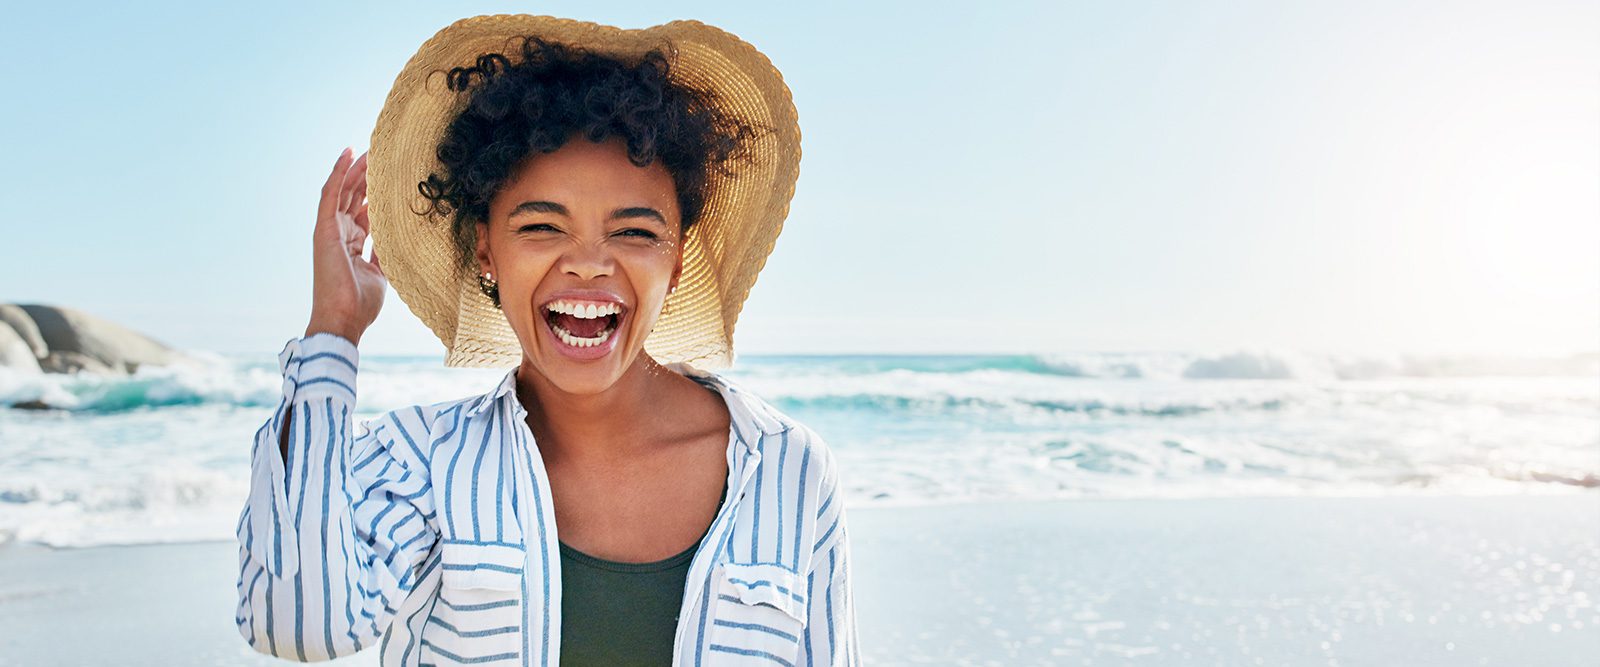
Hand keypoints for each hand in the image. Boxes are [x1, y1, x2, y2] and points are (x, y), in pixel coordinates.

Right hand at [305, 148, 383, 345]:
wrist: (344, 320)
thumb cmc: (360, 304)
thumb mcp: (381, 274)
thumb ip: (385, 254)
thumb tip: (399, 240)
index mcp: (352, 244)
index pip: (365, 210)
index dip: (376, 193)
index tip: (392, 177)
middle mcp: (340, 233)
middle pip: (354, 196)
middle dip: (367, 175)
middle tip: (383, 154)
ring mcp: (330, 230)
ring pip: (344, 190)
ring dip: (355, 168)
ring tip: (369, 148)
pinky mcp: (324, 229)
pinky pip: (330, 194)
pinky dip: (338, 173)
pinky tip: (348, 154)